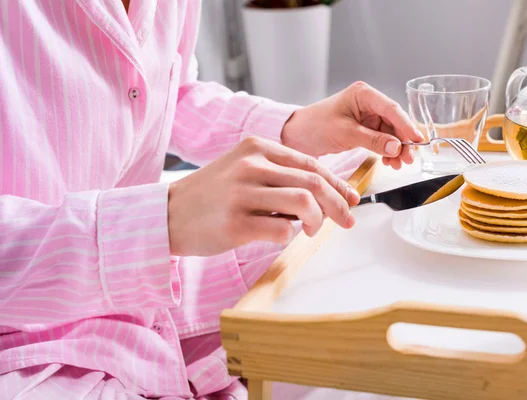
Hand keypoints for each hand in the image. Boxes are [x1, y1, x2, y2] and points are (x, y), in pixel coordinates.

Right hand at [167, 137, 359, 256]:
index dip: (338, 184)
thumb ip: (279, 174)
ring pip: (303, 204)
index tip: (351, 199)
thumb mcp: (243, 168)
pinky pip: (281, 231)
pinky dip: (291, 236)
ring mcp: (242, 194)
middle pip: (314, 183)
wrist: (168, 213)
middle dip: (339, 205)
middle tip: (347, 221)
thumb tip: (325, 192)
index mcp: (256, 147)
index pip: (311, 164)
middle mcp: (251, 166)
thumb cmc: (212, 194)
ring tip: (312, 230)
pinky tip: (284, 236)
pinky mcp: (235, 224)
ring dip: (318, 221)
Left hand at [281, 81, 423, 168]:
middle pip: (394, 121)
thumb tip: (396, 147)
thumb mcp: (346, 133)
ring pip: (390, 132)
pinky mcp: (363, 128)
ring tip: (399, 164)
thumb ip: (373, 140)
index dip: (406, 125)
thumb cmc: (315, 126)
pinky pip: (381, 139)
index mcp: (363, 94)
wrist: (297, 135)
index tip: (417, 140)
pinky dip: (386, 151)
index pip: (391, 109)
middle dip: (403, 141)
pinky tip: (389, 162)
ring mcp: (366, 116)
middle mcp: (368, 103)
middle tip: (408, 158)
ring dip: (396, 148)